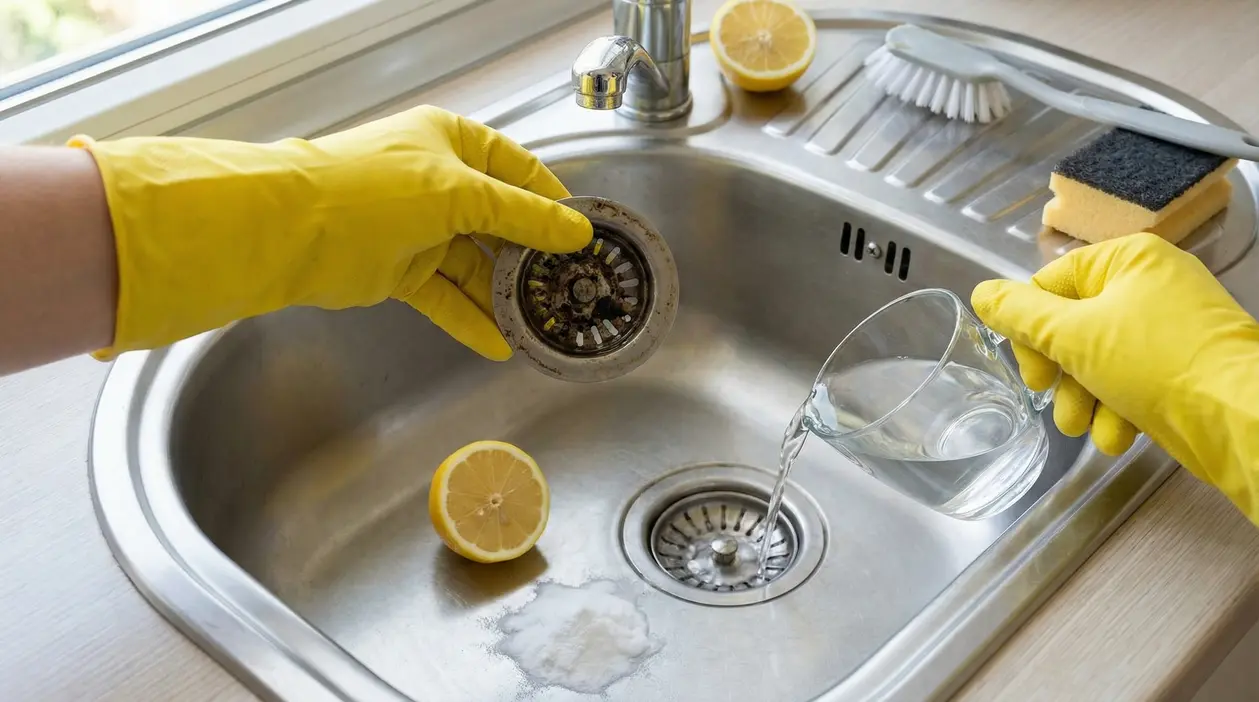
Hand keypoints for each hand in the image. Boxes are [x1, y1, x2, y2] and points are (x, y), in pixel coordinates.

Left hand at [73, 105, 592, 360]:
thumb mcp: (459, 193)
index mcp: (450, 142)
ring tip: (542, 322)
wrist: (289, 231)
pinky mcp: (401, 272)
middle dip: (531, 256)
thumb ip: (521, 216)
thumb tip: (574, 232)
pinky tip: (501, 344)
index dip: (551, 202)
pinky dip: (471, 320)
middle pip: (499, 222)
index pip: (517, 170)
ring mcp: (419, 230)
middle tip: (570, 285)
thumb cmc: (371, 190)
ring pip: (475, 265)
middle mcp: (437, 183)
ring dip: (504, 294)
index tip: (584, 235)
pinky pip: (447, 297)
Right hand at [971, 233, 1258, 467]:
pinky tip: (1117, 437)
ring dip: (1084, 400)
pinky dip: (1118, 410)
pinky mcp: (1184, 368)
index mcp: (1128, 260)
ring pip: (1100, 361)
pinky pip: (1133, 382)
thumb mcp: (1073, 336)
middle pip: (1074, 326)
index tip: (1033, 372)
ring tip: (1085, 429)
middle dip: (1060, 375)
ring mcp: (1171, 328)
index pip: (1052, 285)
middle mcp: (1152, 286)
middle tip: (1054, 402)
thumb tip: (982, 295)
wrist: (1241, 419)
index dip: (1032, 331)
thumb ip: (1020, 315)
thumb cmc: (1160, 365)